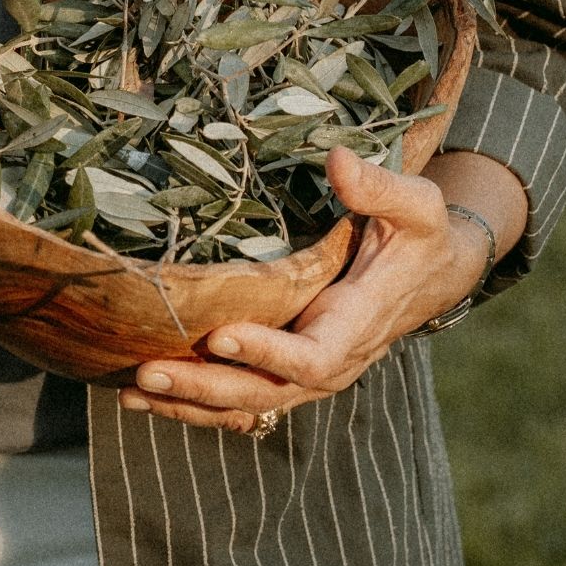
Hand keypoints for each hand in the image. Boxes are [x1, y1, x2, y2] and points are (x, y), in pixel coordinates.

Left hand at [119, 145, 495, 433]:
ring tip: (132, 391)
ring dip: (190, 404)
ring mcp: (311, 371)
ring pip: (249, 406)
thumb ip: (379, 187)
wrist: (434, 273)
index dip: (270, 353)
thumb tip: (336, 160)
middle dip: (207, 387)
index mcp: (360, 322)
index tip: (220, 334)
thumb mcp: (416, 203)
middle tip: (148, 374)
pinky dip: (196, 403)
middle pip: (269, 393)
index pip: (316, 356)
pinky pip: (244, 399)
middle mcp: (336, 359)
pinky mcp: (291, 369)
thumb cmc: (421, 233)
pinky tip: (144, 395)